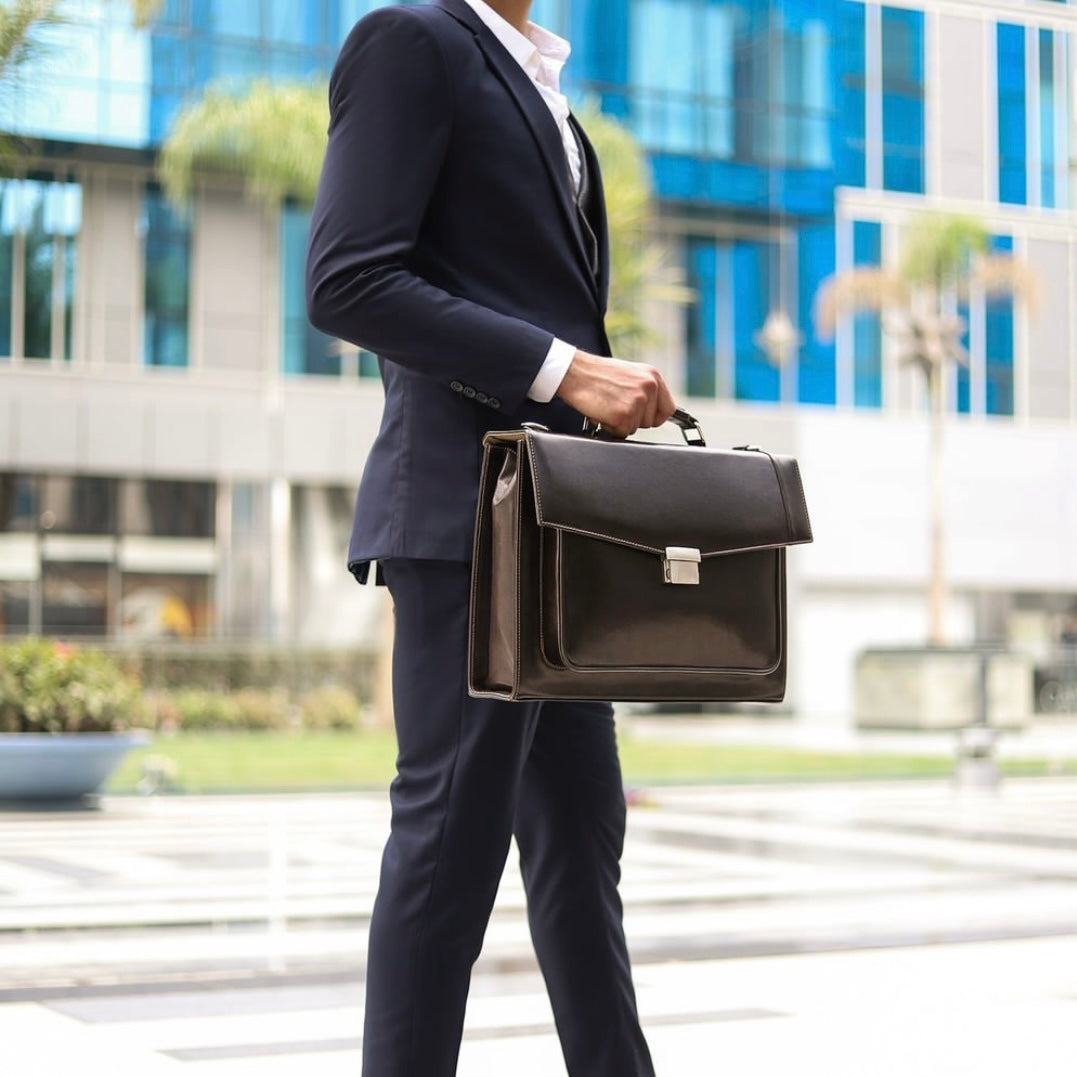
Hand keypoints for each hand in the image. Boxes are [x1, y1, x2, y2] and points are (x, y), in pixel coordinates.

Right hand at [555, 351, 675, 437]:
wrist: (575, 372)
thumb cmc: (597, 374)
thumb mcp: (630, 374)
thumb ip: (644, 389)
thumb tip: (652, 409)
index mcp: (653, 376)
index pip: (668, 409)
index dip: (655, 417)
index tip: (644, 418)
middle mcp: (649, 387)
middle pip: (650, 422)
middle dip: (633, 419)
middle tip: (616, 405)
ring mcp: (638, 401)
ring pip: (635, 428)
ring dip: (620, 423)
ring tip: (608, 405)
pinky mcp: (624, 414)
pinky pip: (622, 433)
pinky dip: (610, 427)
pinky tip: (603, 412)